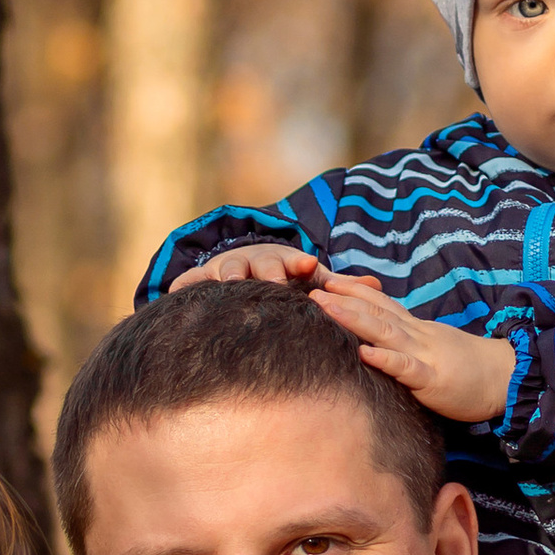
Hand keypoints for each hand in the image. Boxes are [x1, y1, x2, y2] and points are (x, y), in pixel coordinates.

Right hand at [168, 244, 325, 291]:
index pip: (292, 261)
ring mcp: (225, 271)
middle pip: (260, 264)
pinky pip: (188, 283)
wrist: (240, 274)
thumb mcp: (309, 282)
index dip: (298, 263)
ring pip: (227, 270)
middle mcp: (252, 263)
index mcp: (281, 263)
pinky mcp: (199, 282)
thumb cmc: (283, 283)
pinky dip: (183, 286)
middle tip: (275, 282)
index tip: (308, 266)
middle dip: (268, 270)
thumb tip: (377, 285)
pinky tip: (176, 293)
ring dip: (230, 274)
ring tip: (232, 283)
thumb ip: (340, 286)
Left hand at [311, 271, 515, 426]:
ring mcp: (425, 356)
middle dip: (343, 300)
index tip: (325, 280)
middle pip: (376, 312)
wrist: (506, 378)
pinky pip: (407, 369)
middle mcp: (417, 336)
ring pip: (386, 333)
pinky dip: (385, 360)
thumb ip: (408, 342)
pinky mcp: (434, 381)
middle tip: (312, 289)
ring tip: (327, 309)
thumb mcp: (434, 348)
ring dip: (354, 320)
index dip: (353, 292)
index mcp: (417, 330)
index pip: (381, 304)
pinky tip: (364, 353)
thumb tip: (378, 340)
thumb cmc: (469, 368)